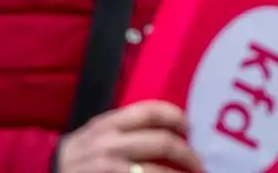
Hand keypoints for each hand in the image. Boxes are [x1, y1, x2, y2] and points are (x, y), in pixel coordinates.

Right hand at [57, 101, 203, 172]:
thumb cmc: (78, 160)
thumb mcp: (94, 138)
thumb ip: (123, 130)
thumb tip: (168, 128)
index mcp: (105, 125)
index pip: (150, 111)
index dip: (176, 117)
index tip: (190, 127)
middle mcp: (106, 144)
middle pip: (161, 142)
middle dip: (187, 154)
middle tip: (199, 163)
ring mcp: (105, 167)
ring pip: (155, 170)